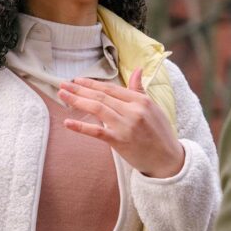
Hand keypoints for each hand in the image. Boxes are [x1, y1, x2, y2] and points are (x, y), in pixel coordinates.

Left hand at [57, 68, 184, 178]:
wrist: (168, 160)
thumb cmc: (160, 133)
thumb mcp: (153, 108)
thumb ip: (140, 90)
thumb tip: (137, 69)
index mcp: (141, 101)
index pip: (111, 89)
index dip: (93, 84)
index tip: (77, 80)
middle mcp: (133, 111)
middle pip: (101, 96)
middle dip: (80, 89)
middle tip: (63, 84)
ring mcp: (126, 126)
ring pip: (97, 109)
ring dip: (77, 101)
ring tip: (62, 95)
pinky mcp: (120, 142)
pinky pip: (97, 132)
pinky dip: (81, 127)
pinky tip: (67, 122)